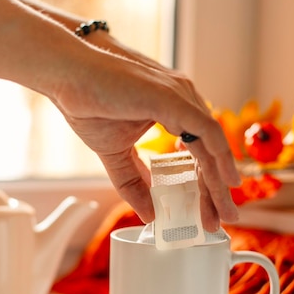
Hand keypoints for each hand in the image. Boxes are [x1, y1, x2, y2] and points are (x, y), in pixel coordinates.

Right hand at [52, 45, 240, 230]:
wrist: (67, 74)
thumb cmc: (89, 103)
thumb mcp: (116, 153)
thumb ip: (135, 181)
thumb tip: (149, 214)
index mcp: (174, 109)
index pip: (199, 152)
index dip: (205, 185)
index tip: (207, 212)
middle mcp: (184, 100)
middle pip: (210, 152)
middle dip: (217, 190)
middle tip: (223, 219)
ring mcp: (180, 96)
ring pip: (213, 145)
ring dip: (220, 181)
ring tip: (224, 212)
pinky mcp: (172, 98)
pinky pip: (207, 130)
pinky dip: (220, 156)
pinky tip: (227, 181)